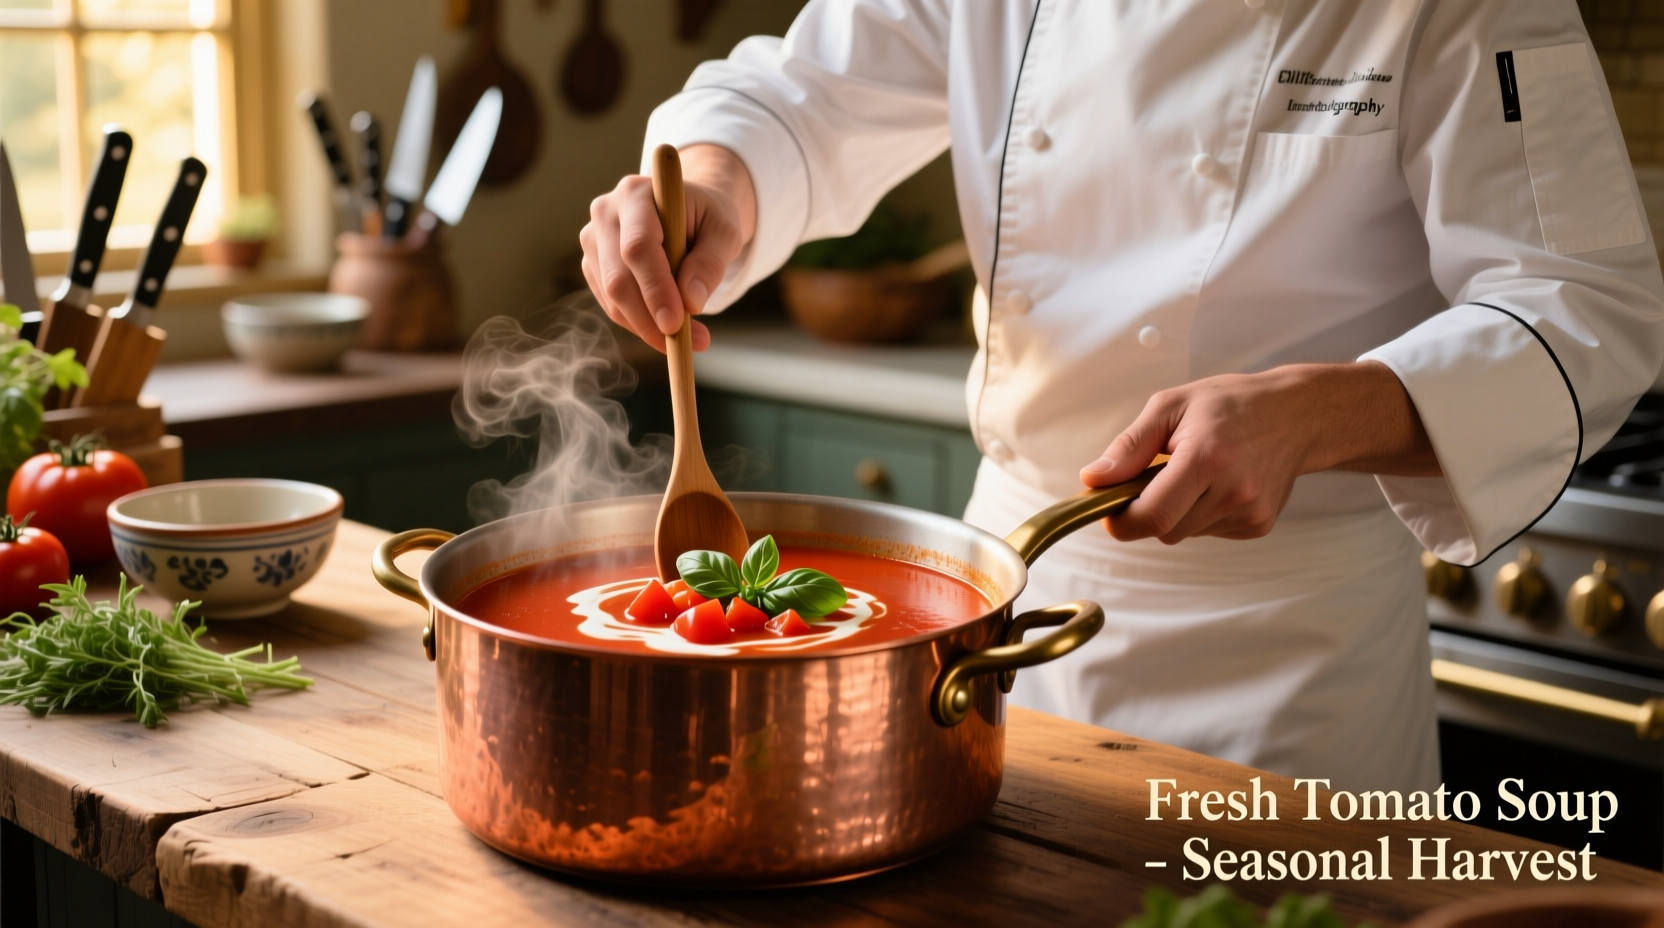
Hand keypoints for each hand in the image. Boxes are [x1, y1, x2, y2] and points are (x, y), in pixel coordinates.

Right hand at [580, 144, 757, 352]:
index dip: (655, 288)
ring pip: (612, 297)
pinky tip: (668, 326)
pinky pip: (612, 305)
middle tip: (685, 342)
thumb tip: (691, 301)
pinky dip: (640, 324)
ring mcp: (593, 240)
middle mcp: (605, 213)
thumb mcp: (724, 232)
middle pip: (617, 277)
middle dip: (650, 318)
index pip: (638, 247)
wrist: (688, 210)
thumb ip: (710, 263)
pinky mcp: (593, 265)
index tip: (675, 323)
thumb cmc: (708, 217)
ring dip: (648, 326)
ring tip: (690, 337)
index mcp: (636, 193)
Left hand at [1078, 362, 1438, 543]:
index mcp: (1207, 458)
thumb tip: (1093, 480)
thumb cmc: (1231, 404)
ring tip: (1195, 472)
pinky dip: (1201, 514)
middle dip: (1147, 510)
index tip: (1110, 507)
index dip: (1121, 521)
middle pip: (1164, 530)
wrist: (1298, 414)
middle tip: (1156, 475)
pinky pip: (1208, 531)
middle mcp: (1234, 491)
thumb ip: (1129, 446)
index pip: (1151, 517)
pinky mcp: (1259, 525)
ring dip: (1176, 510)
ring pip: (1185, 533)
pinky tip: (1217, 484)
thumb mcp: (1171, 406)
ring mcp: (1250, 512)